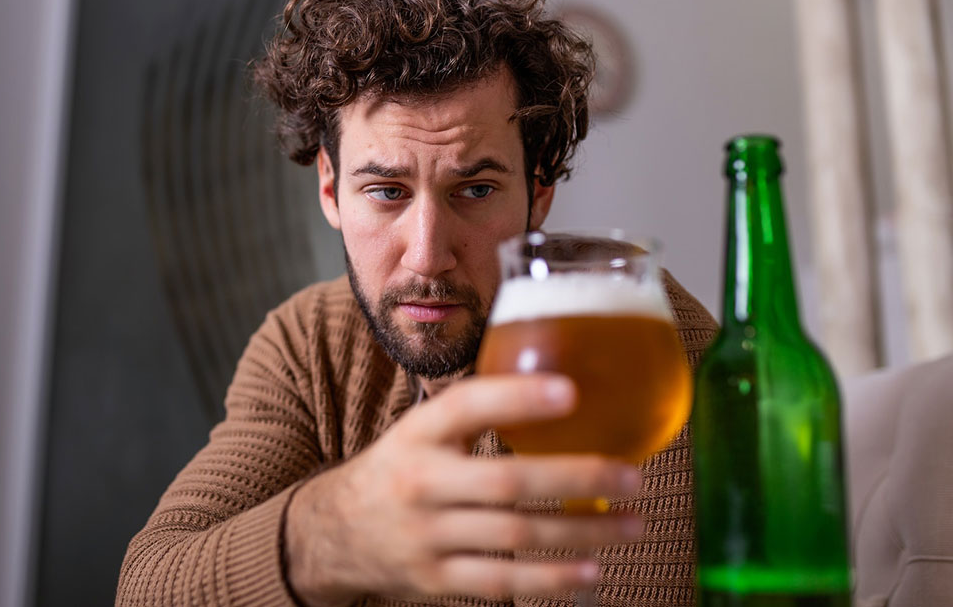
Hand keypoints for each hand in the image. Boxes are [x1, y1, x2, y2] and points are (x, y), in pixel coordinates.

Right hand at [283, 374, 644, 605]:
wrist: (335, 532)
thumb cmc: (400, 470)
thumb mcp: (421, 432)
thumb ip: (475, 415)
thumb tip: (561, 386)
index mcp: (418, 434)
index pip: (465, 407)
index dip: (516, 398)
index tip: (570, 391)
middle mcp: (419, 482)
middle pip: (505, 482)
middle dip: (575, 479)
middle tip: (630, 476)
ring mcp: (426, 535)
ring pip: (515, 536)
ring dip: (581, 533)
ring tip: (633, 524)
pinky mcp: (436, 579)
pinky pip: (502, 582)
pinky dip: (551, 579)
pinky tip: (592, 571)